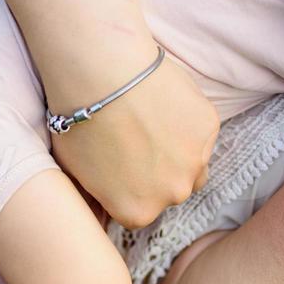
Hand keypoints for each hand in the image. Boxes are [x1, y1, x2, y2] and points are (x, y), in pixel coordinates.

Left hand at [50, 55, 218, 229]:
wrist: (100, 73)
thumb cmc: (77, 119)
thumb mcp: (75, 172)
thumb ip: (100, 194)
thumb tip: (103, 200)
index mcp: (138, 211)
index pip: (140, 207)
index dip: (131, 185)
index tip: (121, 164)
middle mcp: (172, 194)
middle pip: (171, 188)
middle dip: (158, 170)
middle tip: (138, 139)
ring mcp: (196, 159)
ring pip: (194, 161)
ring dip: (179, 148)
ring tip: (152, 119)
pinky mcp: (209, 126)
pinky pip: (201, 129)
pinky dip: (187, 118)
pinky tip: (163, 100)